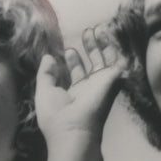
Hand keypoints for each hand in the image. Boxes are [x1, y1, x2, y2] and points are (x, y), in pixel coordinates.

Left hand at [34, 23, 124, 145]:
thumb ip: (45, 74)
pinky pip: (117, 59)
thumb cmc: (56, 116)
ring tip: (96, 29)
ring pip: (106, 59)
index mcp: (74, 93)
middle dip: (90, 48)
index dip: (73, 60)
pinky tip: (109, 33)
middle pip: (92, 63)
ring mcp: (102, 83)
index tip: (67, 49)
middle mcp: (90, 88)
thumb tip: (48, 57)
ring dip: (102, 44)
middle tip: (86, 32)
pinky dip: (114, 46)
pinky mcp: (112, 79)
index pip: (76, 73)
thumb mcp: (44, 92)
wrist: (74, 131)